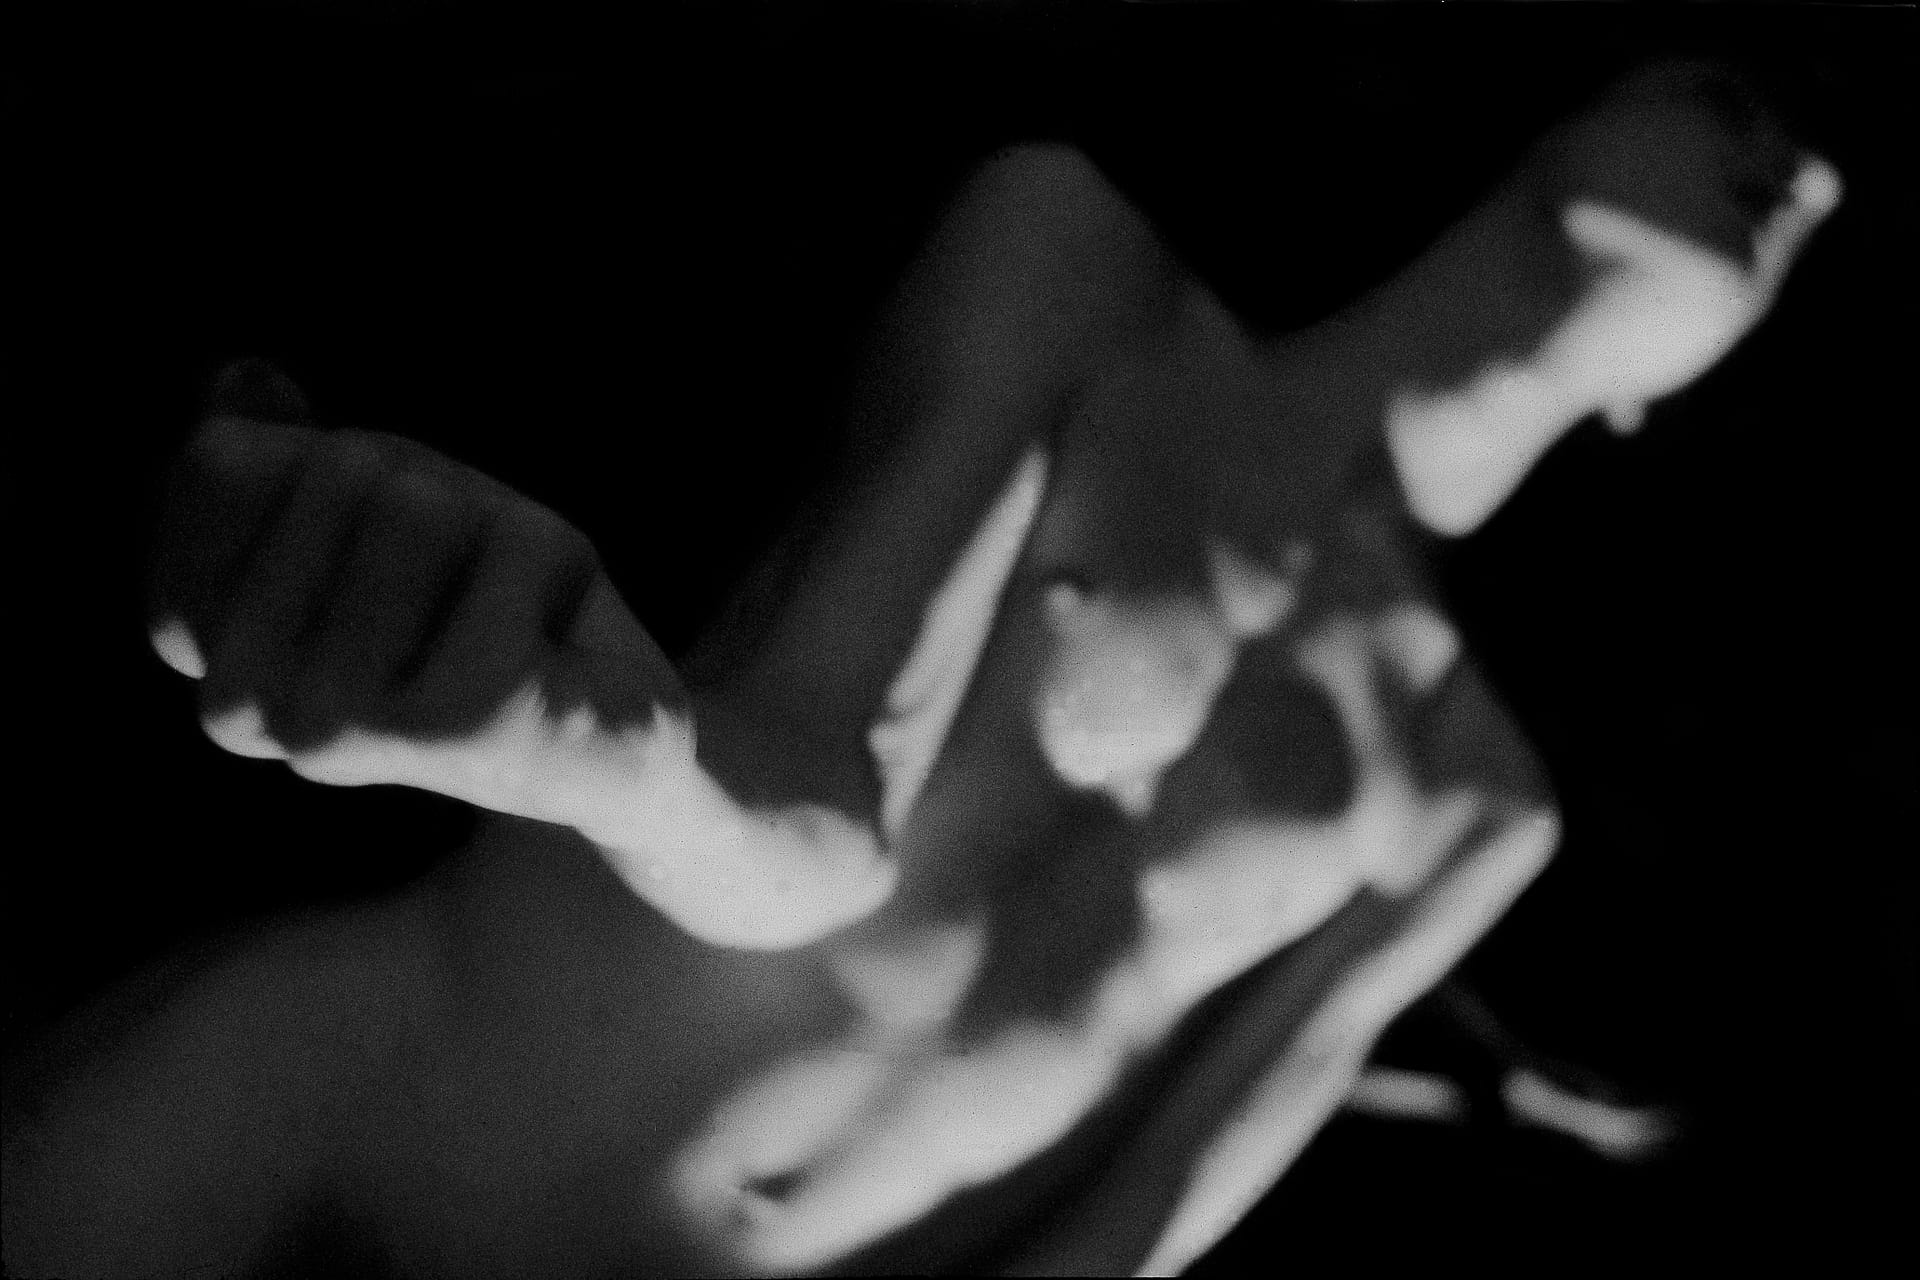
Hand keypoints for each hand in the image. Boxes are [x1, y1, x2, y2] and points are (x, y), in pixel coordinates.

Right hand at [148, 374, 894, 948]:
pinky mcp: (448, 727)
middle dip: (434, 498)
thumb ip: (288, 442)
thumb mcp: (377, 501)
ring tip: (508, 617)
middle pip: (336, 467)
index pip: (219, 461)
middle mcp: (238, 703)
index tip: (388, 549)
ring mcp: (331, 724)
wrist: (608, 733)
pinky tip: (553, 647)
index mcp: (201, 645)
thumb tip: (246, 378)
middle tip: (467, 590)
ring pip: (418, 504)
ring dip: (497, 533)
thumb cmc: (484, 607)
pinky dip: (558, 564)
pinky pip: (514, 546)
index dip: (336, 460)